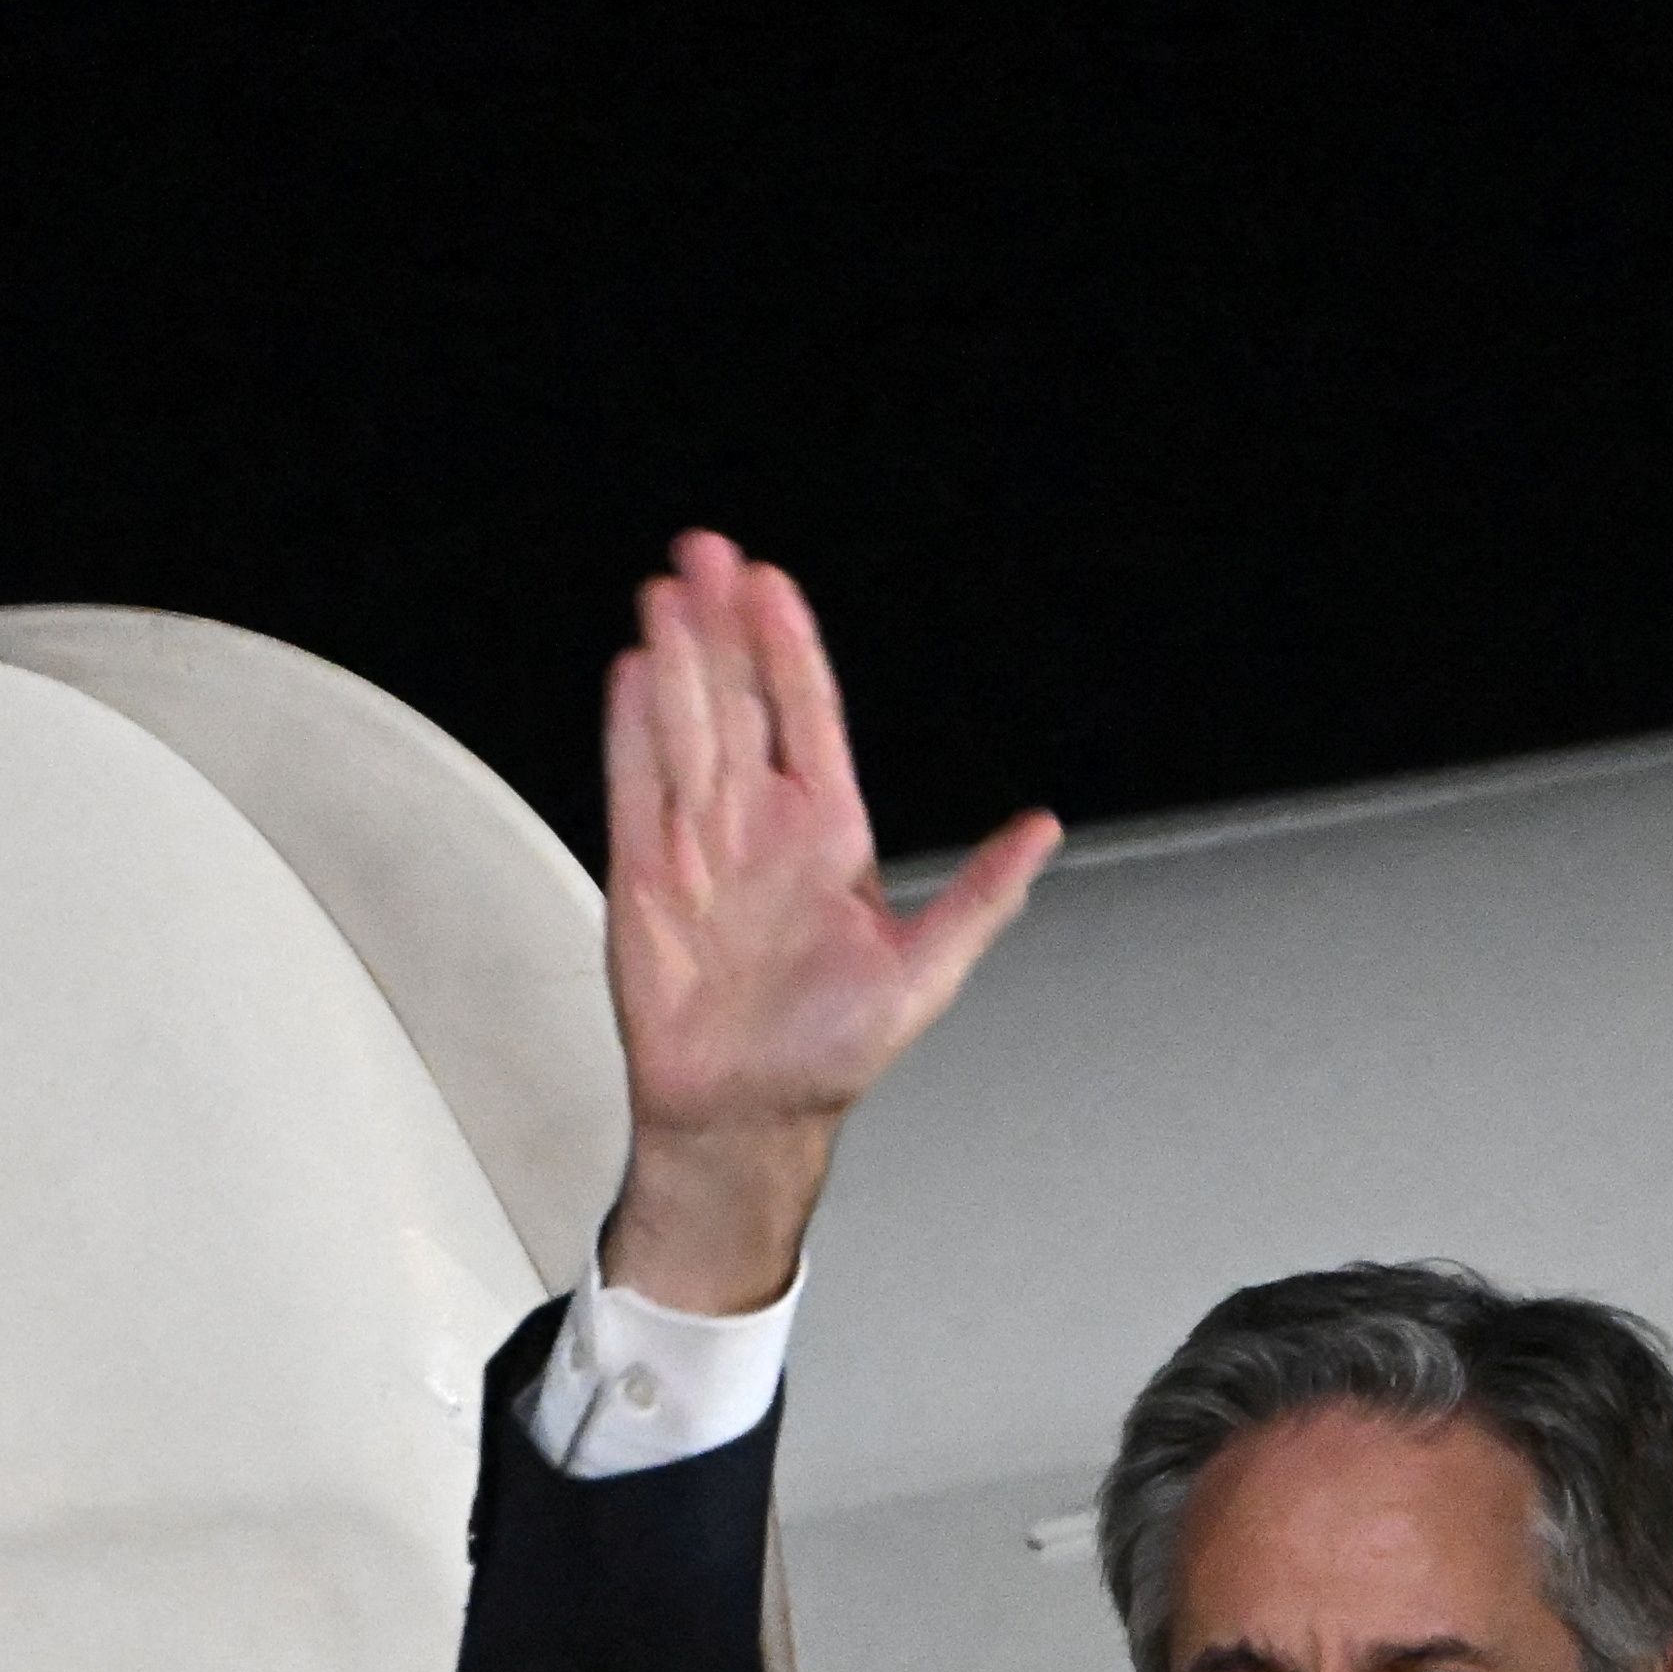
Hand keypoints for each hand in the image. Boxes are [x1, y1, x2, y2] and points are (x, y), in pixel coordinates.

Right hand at [596, 531, 1055, 1315]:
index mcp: (828, 833)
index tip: (770, 587)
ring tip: (666, 596)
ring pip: (687, 730)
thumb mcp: (926, 972)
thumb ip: (980, 896)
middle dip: (722, 629)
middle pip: (740, 703)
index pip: (807, 717)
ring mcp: (701, 845)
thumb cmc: (831, 1053)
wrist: (746, 1115)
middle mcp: (761, 826)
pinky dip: (630, 732)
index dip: (789, 650)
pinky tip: (630, 675)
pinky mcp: (646, 878)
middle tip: (705, 557)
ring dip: (677, 662)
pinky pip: (636, 789)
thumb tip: (1042, 831)